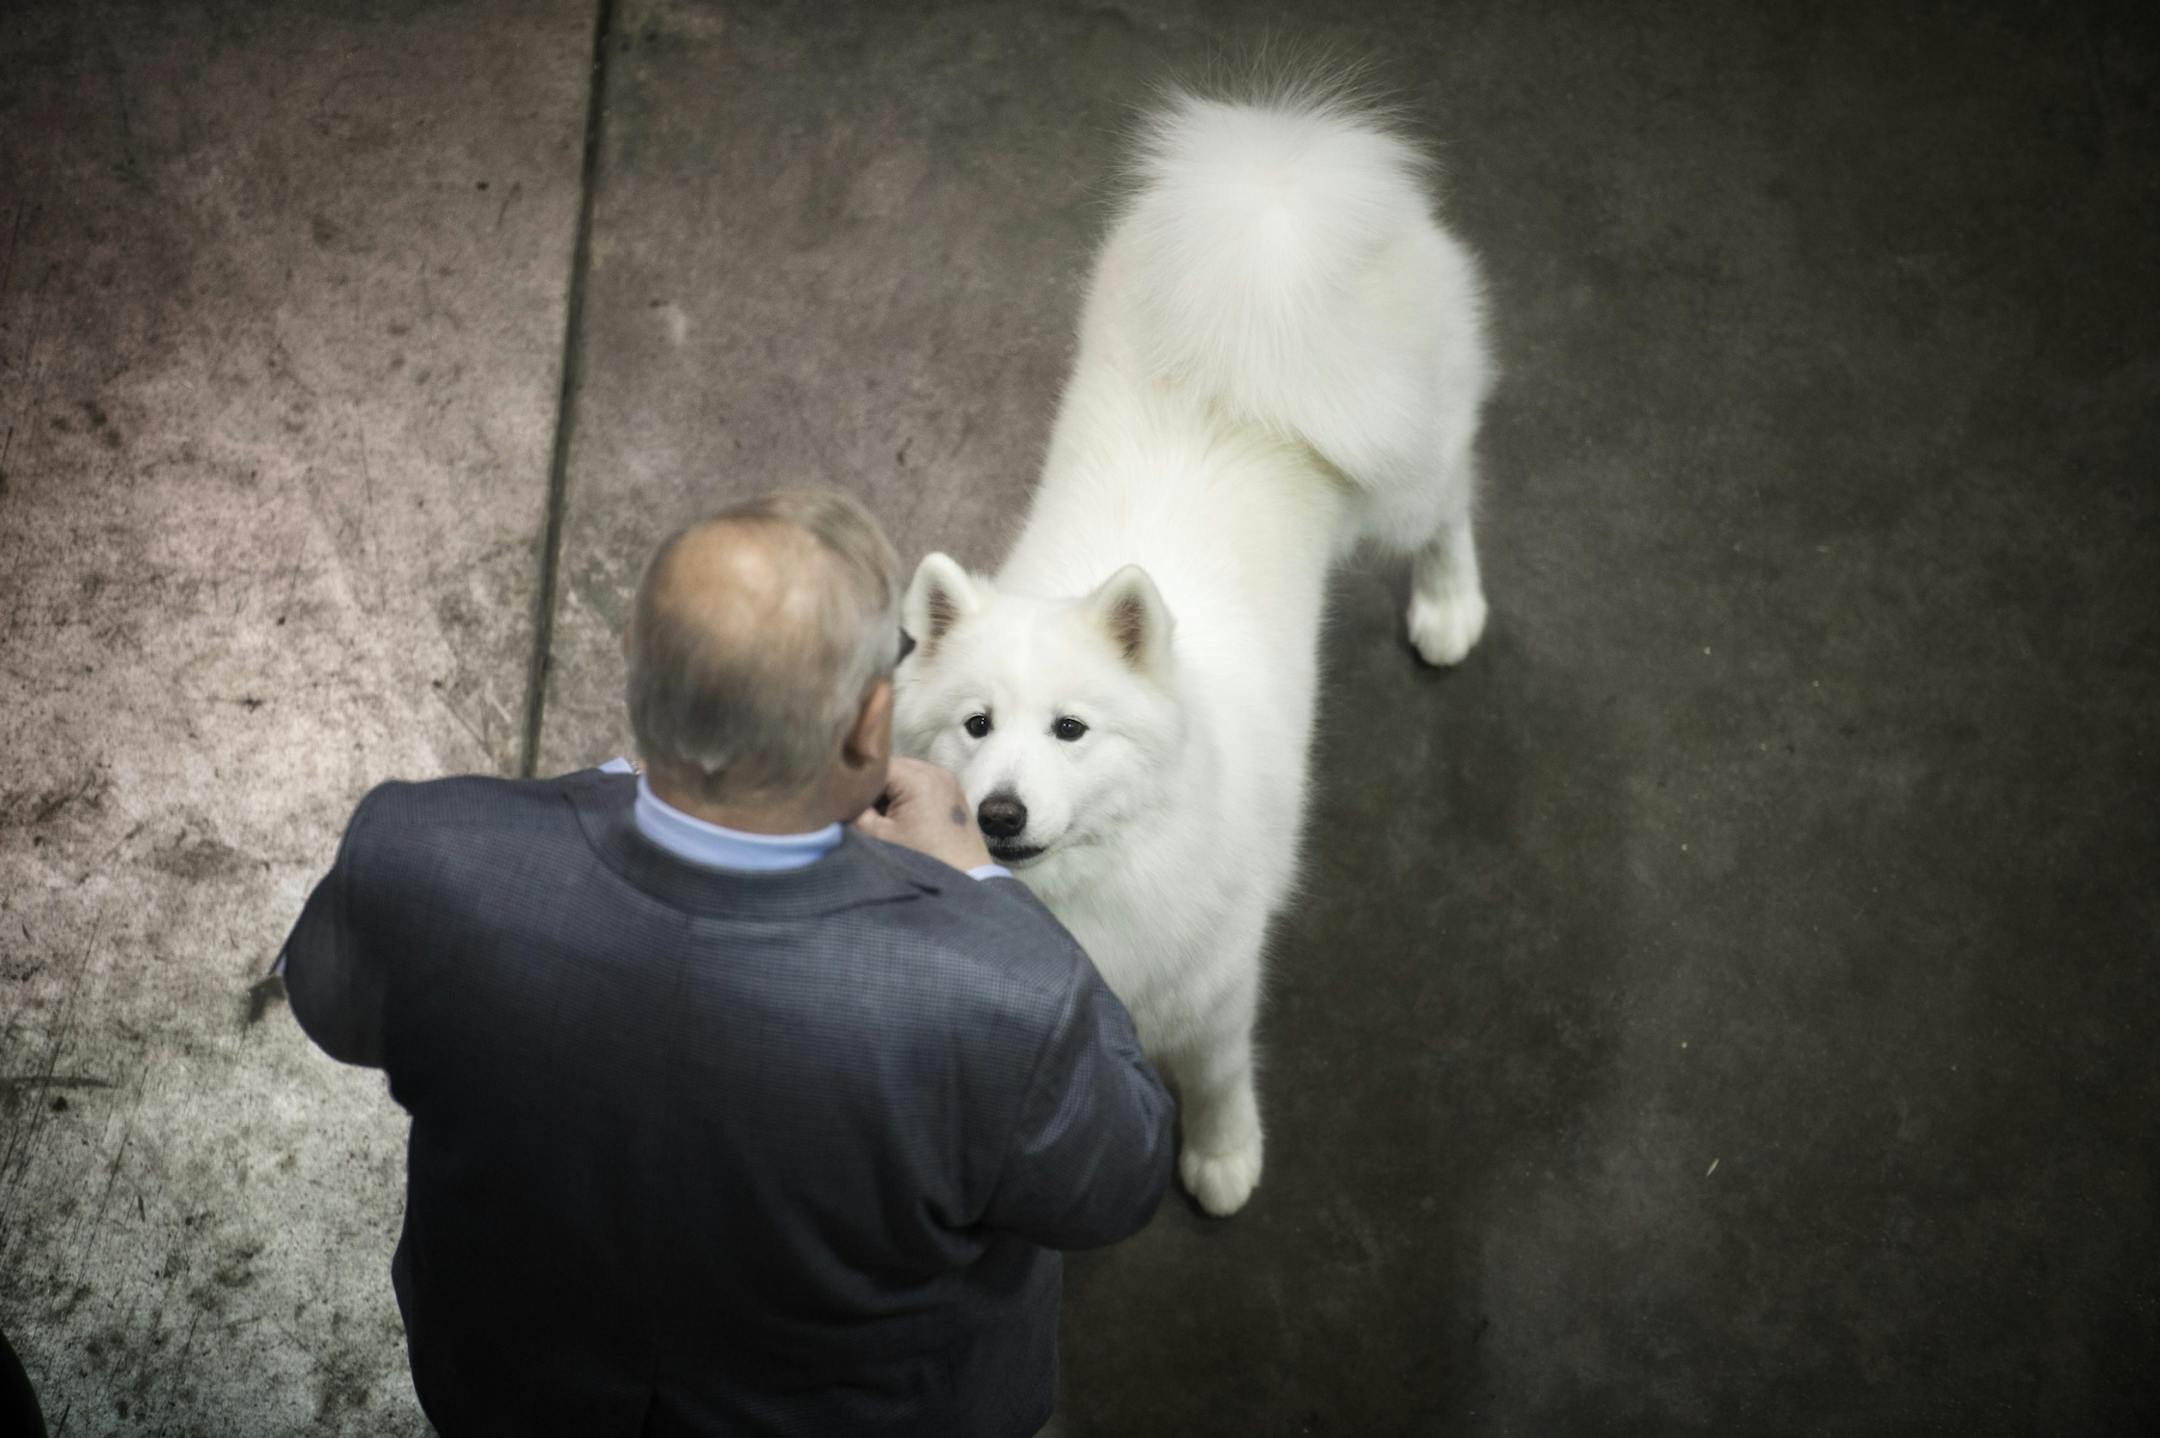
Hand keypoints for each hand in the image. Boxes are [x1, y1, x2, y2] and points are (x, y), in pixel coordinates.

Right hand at [852, 756, 991, 872]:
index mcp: (918, 777)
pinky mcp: (954, 795)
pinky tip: (900, 818)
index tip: (845, 800)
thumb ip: (855, 811)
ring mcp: (949, 781)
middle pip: (893, 768)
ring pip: (907, 776)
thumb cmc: (920, 858)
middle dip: (874, 786)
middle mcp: (937, 771)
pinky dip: (908, 796)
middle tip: (860, 808)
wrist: (966, 881)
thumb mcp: (879, 836)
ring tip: (879, 815)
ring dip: (891, 792)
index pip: (875, 765)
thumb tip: (842, 797)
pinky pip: (922, 785)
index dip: (857, 782)